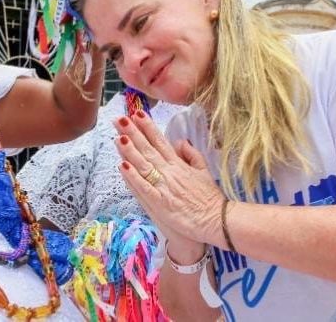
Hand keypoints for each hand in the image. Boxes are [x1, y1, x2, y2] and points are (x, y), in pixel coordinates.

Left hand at [114, 111, 223, 245]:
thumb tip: (179, 140)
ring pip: (143, 165)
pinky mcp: (160, 204)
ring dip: (129, 150)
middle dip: (133, 133)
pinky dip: (132, 177)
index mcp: (179, 165)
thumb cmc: (210, 199)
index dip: (148, 127)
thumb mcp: (204, 171)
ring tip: (117, 136)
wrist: (218, 221)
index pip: (160, 142)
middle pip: (148, 150)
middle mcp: (169, 173)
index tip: (137, 114)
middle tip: (119, 119)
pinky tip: (122, 165)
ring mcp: (163, 188)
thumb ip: (191, 154)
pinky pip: (143, 188)